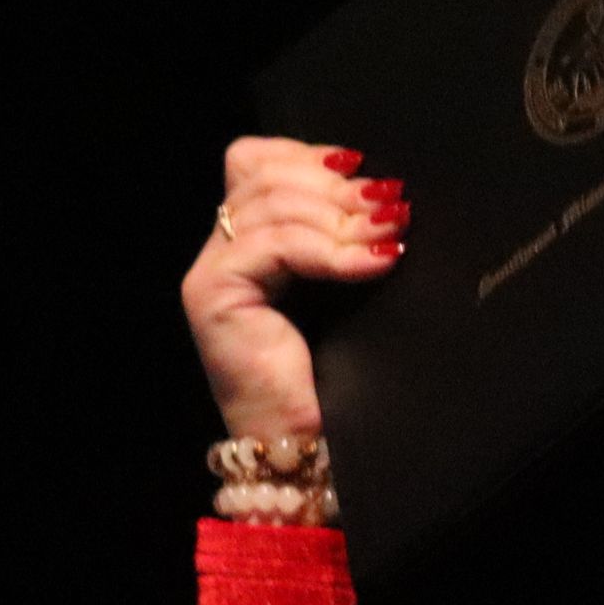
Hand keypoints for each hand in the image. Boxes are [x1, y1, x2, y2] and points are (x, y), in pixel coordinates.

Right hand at [180, 137, 407, 440]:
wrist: (315, 447)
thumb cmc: (338, 380)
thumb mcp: (346, 290)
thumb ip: (345, 238)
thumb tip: (387, 194)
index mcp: (247, 243)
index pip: (259, 162)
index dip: (312, 157)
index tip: (370, 175)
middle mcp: (220, 251)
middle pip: (264, 174)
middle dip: (335, 186)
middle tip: (391, 206)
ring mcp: (211, 271)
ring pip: (272, 205)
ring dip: (341, 216)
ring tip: (391, 233)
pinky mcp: (214, 293)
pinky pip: (277, 245)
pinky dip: (332, 250)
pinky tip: (375, 262)